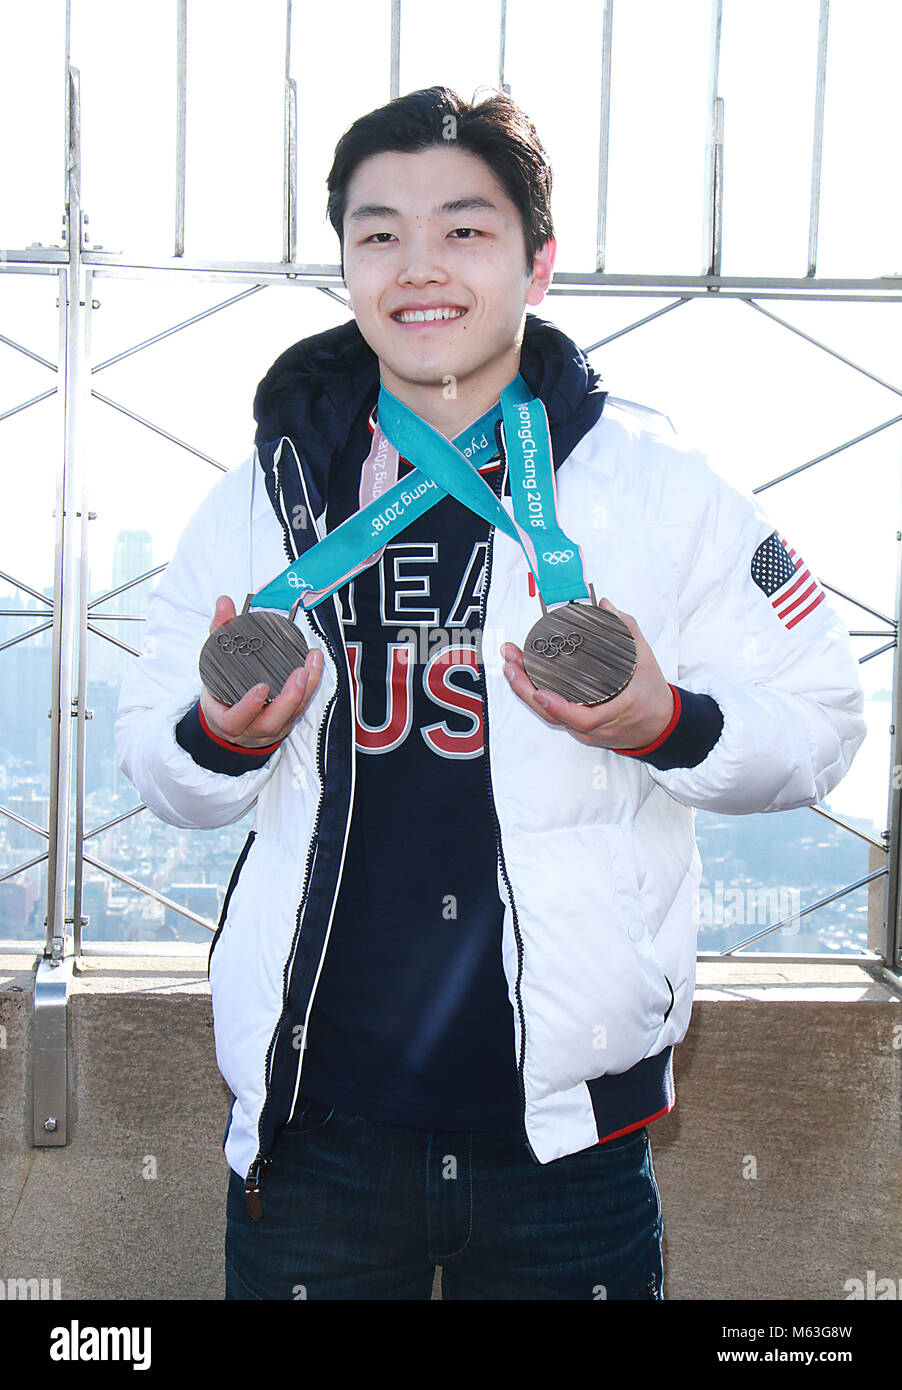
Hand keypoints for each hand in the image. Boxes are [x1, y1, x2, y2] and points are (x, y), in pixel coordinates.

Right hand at [199, 594, 323, 747]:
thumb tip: (225, 603)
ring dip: (305, 691)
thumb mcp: (213, 666)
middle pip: (271, 722)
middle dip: (288, 698)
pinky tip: (315, 666)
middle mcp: (250, 729)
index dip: (249, 706)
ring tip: (312, 663)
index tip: (262, 688)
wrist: (228, 721)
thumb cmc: (220, 693)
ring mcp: (270, 729)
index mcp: (227, 720)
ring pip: (291, 716)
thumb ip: (219, 633)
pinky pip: (301, 709)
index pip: (236, 719)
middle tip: (299, 673)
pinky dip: (310, 688)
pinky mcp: (286, 723)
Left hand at [500, 597, 674, 750]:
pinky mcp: (579, 731)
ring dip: (525, 691)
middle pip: (553, 716)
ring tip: (511, 665)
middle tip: (512, 664)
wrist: (659, 725)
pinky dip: (535, 698)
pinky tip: (522, 680)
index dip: (559, 708)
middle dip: (526, 690)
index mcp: (614, 712)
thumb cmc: (652, 696)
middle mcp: (596, 727)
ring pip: (549, 716)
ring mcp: (585, 732)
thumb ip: (626, 630)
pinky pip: (553, 716)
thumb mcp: (645, 660)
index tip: (541, 694)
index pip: (582, 718)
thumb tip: (606, 606)